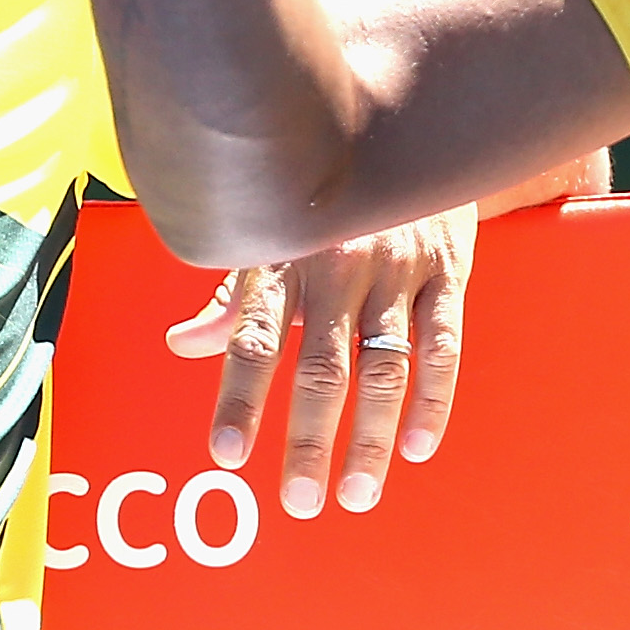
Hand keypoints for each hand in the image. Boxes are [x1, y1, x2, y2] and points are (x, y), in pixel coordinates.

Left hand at [163, 208, 474, 516]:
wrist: (411, 128)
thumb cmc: (330, 196)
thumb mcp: (276, 232)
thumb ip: (233, 295)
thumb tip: (181, 343)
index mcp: (283, 255)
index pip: (252, 338)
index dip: (239, 398)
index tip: (227, 454)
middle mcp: (337, 263)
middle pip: (319, 367)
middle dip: (308, 440)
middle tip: (299, 501)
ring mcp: (396, 267)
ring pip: (382, 367)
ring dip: (369, 437)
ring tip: (357, 494)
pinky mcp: (448, 268)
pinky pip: (443, 344)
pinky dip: (432, 399)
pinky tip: (417, 445)